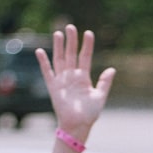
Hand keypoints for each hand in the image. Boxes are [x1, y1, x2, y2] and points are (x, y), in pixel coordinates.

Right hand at [36, 25, 115, 139]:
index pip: (85, 57)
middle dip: (71, 41)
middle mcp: (72, 76)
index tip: (88, 33)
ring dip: (58, 47)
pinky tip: (40, 51)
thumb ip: (105, 82)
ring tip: (58, 33)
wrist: (77, 126)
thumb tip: (112, 69)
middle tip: (70, 26)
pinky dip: (43, 62)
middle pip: (71, 54)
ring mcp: (62, 80)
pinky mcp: (53, 87)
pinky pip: (47, 72)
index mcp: (84, 78)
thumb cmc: (89, 114)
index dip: (87, 45)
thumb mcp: (100, 96)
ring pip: (60, 59)